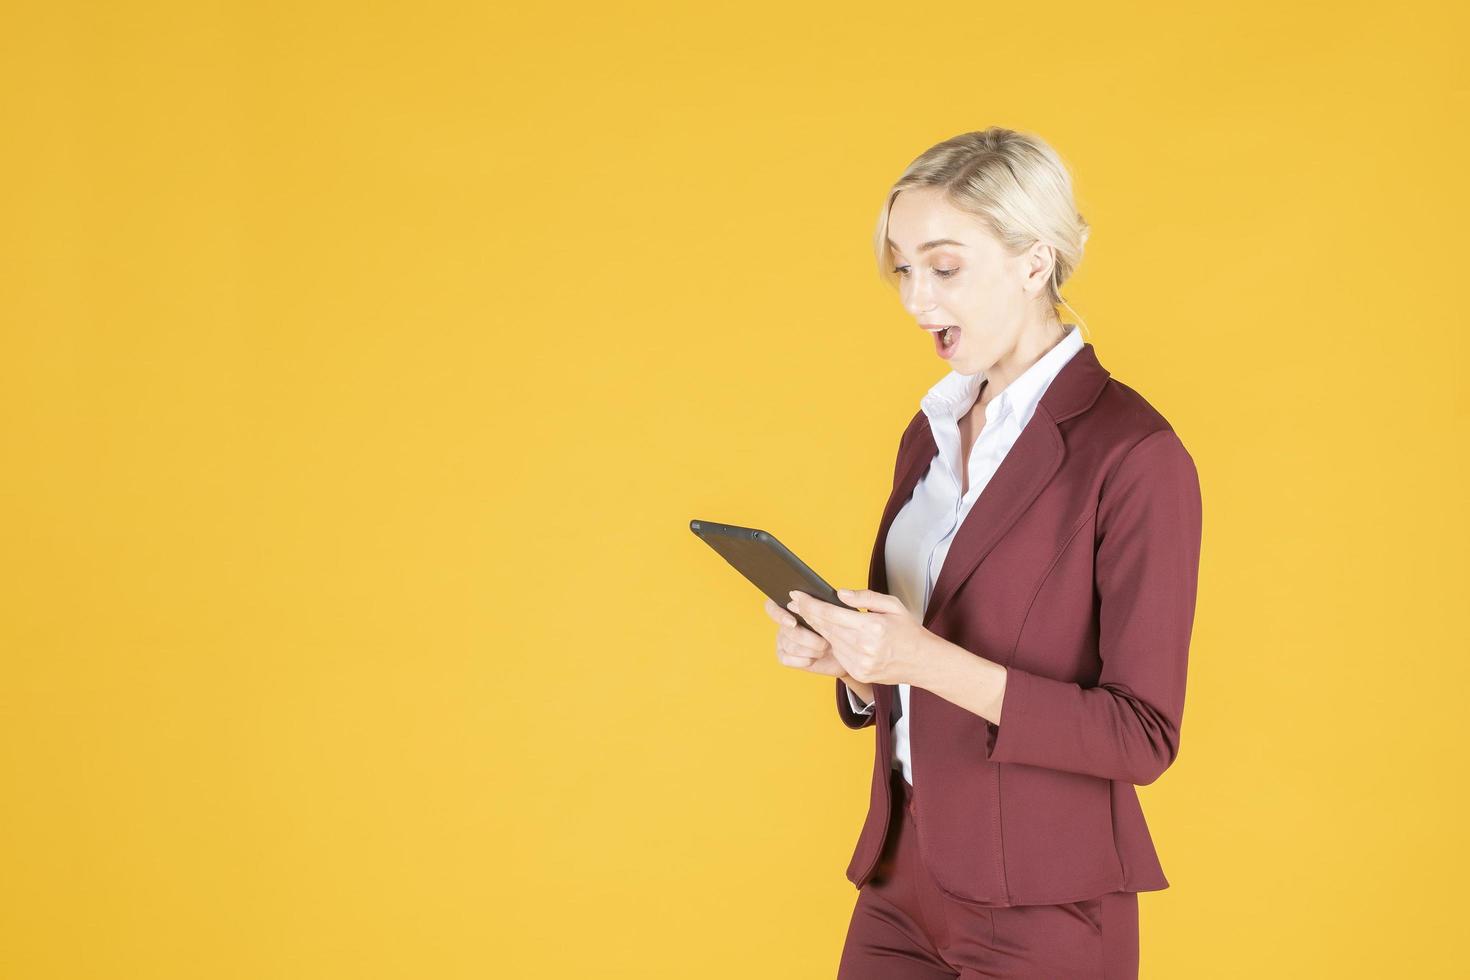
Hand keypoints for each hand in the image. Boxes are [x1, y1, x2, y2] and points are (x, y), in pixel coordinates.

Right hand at [762, 597, 848, 677]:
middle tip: (825, 643)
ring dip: (810, 650)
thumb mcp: (836, 615)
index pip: (771, 606)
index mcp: (792, 607)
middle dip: (808, 639)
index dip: (779, 615)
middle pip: (786, 630)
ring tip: (824, 649)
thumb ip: (826, 605)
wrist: (845, 653)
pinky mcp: (783, 656)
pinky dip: (803, 660)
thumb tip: (827, 595)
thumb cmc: (840, 629)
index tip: (793, 622)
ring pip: (789, 646)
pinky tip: (813, 659)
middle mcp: (784, 623)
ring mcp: (782, 640)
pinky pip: (787, 659)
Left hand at [786, 588, 931, 686]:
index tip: (797, 595)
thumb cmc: (908, 631)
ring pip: (829, 641)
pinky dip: (832, 643)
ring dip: (818, 628)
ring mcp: (860, 663)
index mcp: (872, 626)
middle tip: (796, 602)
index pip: (831, 614)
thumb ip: (865, 597)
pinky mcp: (858, 673)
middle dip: (808, 614)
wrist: (922, 662)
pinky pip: (838, 654)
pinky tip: (830, 634)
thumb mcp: (892, 605)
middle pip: (826, 628)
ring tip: (809, 615)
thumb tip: (839, 593)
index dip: (810, 604)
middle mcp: (864, 647)